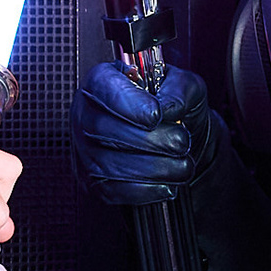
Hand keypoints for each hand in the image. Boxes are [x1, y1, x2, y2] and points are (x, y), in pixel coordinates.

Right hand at [71, 61, 213, 204]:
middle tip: (181, 142)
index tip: (156, 114)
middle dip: (148, 140)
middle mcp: (87, 113)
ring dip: (152, 168)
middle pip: (103, 128)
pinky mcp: (93, 181)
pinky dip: (144, 190)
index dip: (129, 103)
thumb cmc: (172, 107)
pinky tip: (167, 184)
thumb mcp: (185, 86)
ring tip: (183, 165)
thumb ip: (179, 89)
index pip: (103, 86)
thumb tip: (168, 108)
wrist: (177, 141)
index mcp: (103, 81)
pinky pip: (112, 190)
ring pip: (107, 163)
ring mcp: (85, 149)